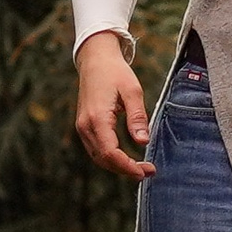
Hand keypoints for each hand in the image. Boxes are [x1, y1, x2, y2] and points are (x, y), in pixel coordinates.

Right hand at [74, 32, 153, 181]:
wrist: (95, 59)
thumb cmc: (115, 72)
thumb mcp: (132, 91)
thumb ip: (137, 117)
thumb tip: (143, 142)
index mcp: (97, 118)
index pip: (111, 152)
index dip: (128, 166)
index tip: (146, 170)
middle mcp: (85, 126)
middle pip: (104, 159)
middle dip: (125, 169)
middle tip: (148, 171)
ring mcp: (82, 127)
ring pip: (98, 157)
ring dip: (118, 166)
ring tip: (140, 168)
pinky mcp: (84, 126)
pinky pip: (96, 149)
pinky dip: (110, 158)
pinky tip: (126, 158)